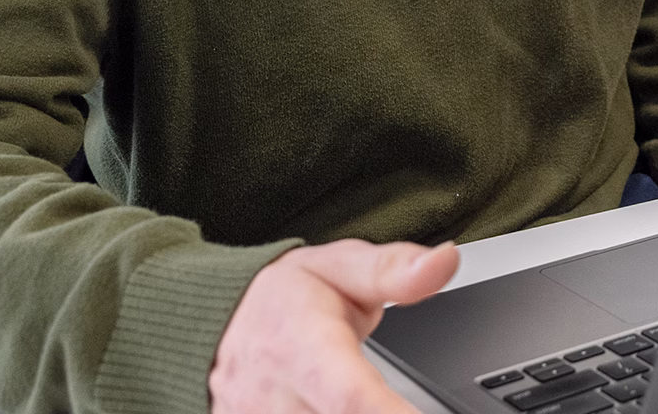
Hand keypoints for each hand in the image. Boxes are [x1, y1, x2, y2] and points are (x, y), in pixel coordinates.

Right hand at [211, 240, 458, 413]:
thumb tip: (446, 260)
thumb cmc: (278, 300)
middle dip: (383, 413)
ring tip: (380, 399)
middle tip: (407, 402)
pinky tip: (346, 409)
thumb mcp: (338, 266)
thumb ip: (393, 271)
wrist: (211, 327)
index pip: (351, 396)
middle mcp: (275, 398)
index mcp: (301, 347)